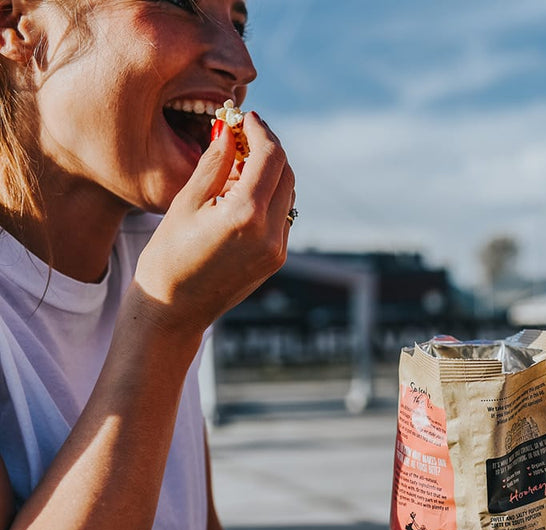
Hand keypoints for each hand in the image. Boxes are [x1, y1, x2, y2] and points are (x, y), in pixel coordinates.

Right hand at [131, 112, 295, 340]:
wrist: (174, 309)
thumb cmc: (169, 254)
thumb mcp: (186, 201)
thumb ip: (214, 163)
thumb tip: (230, 129)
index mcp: (246, 215)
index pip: (270, 157)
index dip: (260, 131)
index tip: (245, 117)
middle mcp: (271, 233)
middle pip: (286, 173)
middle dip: (269, 148)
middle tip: (244, 132)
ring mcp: (279, 249)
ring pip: (289, 193)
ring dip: (272, 170)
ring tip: (240, 159)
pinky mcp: (278, 259)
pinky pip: (284, 215)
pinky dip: (270, 195)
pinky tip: (244, 189)